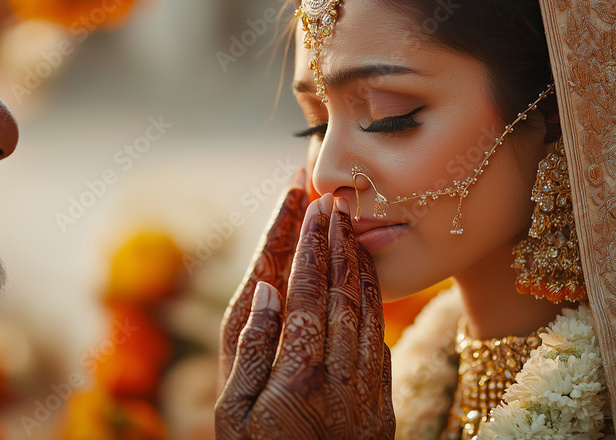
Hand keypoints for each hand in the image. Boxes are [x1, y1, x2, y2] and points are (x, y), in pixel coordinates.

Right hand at [215, 195, 394, 438]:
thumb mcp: (233, 413)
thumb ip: (251, 346)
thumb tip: (265, 286)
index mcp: (300, 372)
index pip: (307, 290)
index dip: (310, 244)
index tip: (312, 205)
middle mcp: (341, 374)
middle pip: (341, 291)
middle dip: (336, 241)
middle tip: (333, 201)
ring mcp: (367, 389)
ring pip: (367, 311)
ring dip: (358, 264)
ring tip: (350, 228)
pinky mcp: (382, 404)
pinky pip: (380, 339)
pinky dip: (374, 302)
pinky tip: (366, 281)